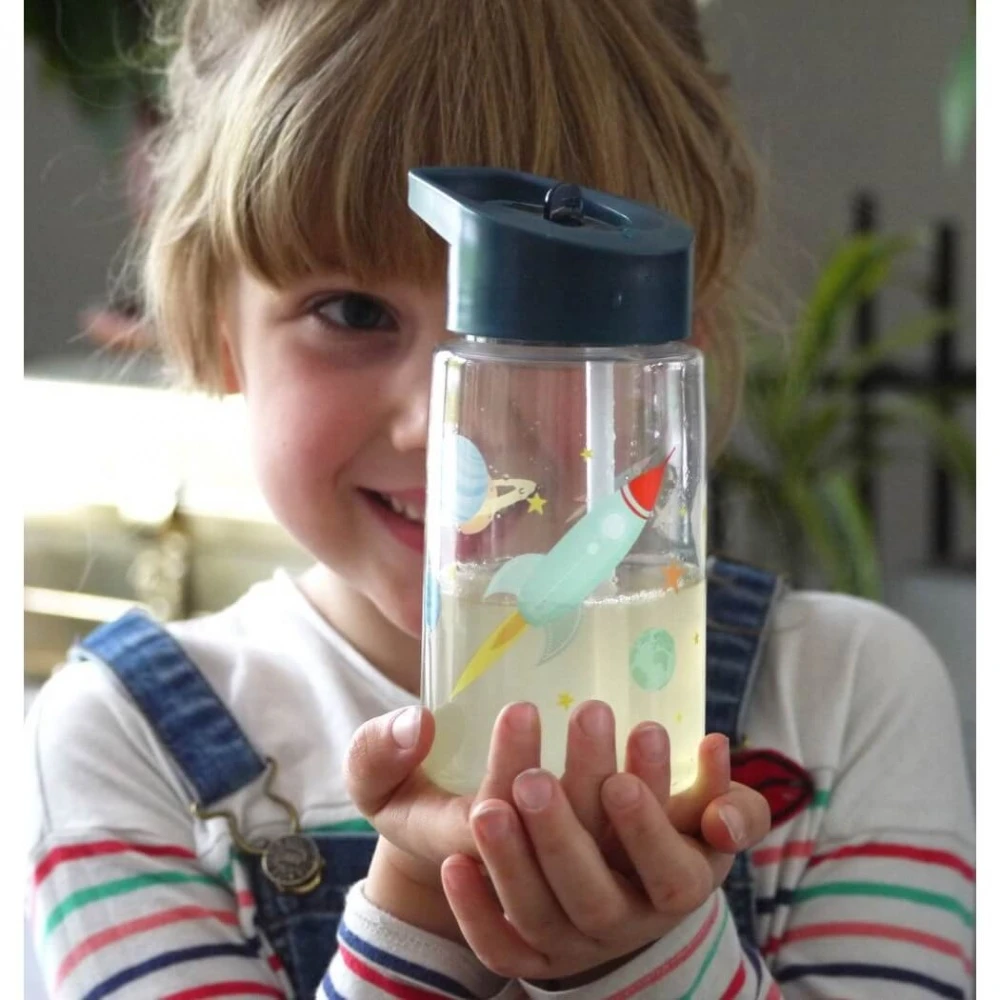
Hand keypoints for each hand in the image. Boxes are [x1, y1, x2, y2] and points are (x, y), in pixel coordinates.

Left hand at [438, 706, 769, 980]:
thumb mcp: (708, 819)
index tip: (617, 779)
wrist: (631, 895)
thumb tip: (716, 745)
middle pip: (594, 896)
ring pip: (539, 918)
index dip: (646, 829)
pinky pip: (500, 950)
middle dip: (562, 836)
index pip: (670, 874)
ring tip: (488, 807)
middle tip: (533, 778)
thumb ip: (725, 790)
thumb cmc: (670, 834)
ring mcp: (575, 947)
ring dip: (511, 863)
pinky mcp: (533, 957)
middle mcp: (626, 925)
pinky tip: (454, 862)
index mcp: (677, 888)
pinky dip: (476, 912)